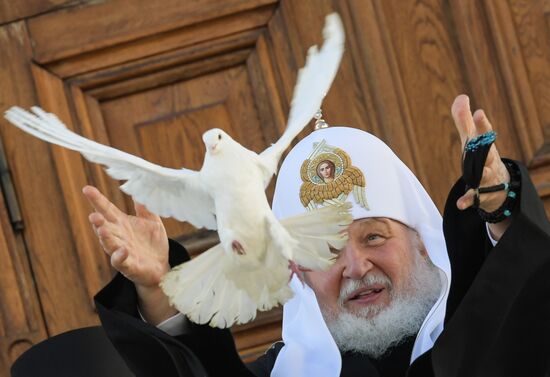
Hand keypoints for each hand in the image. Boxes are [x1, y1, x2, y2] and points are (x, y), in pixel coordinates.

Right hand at [82, 185, 169, 288]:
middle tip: (93, 214)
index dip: (97, 199)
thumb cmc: (152, 244)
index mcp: (122, 223)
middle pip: (104, 226)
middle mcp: (118, 236)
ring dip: (105, 237)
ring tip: (102, 230)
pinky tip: (123, 250)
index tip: (86, 188)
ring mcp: (121, 251)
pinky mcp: (128, 265)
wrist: (161, 267)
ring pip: (109, 244)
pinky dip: (120, 256)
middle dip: (98, 221)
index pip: (107, 209)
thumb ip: (145, 207)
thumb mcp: (152, 222)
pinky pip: (121, 261)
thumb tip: (139, 189)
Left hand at [451, 95, 509, 212]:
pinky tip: (460, 205)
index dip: (482, 124)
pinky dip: (468, 201)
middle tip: (481, 140)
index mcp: (484, 146)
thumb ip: (463, 120)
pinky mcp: (480, 194)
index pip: (484, 133)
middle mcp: (487, 161)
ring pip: (484, 176)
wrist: (498, 185)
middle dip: (484, 147)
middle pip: (486, 154)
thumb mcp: (472, 139)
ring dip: (481, 174)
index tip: (478, 112)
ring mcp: (485, 178)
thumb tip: (461, 97)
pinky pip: (473, 198)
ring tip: (478, 174)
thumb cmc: (482, 157)